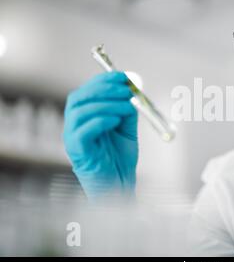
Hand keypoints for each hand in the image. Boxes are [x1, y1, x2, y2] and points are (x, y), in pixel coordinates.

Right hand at [63, 72, 137, 198]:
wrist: (119, 184)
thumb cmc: (120, 158)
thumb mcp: (127, 128)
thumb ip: (128, 110)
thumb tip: (132, 90)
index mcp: (85, 116)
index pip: (87, 90)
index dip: (104, 80)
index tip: (125, 77)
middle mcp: (74, 124)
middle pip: (79, 97)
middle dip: (104, 89)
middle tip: (126, 89)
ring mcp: (72, 138)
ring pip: (80, 112)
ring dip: (106, 104)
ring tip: (127, 107)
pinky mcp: (76, 151)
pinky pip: (83, 131)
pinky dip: (100, 121)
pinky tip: (115, 121)